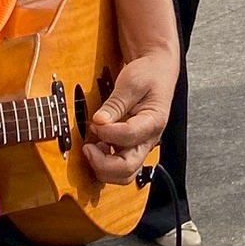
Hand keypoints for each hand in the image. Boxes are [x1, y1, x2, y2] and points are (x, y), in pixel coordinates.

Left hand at [82, 51, 176, 183]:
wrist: (157, 71)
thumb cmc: (148, 74)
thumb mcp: (132, 81)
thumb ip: (116, 102)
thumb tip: (99, 121)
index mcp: (154, 121)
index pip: (129, 136)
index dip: (107, 133)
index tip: (95, 121)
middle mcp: (149, 139)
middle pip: (127, 168)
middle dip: (102, 163)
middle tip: (87, 147)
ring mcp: (140, 146)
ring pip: (123, 174)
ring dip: (102, 167)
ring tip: (92, 148)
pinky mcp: (131, 147)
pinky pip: (118, 166)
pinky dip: (104, 163)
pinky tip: (97, 146)